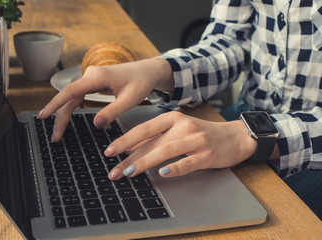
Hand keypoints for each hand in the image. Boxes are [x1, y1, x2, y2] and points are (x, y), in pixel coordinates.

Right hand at [37, 58, 173, 141]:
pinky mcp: (93, 82)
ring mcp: (91, 78)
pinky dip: (70, 107)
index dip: (55, 104)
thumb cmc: (141, 82)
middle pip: (68, 97)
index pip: (70, 91)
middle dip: (59, 116)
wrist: (148, 71)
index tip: (43, 116)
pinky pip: (77, 95)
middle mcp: (91, 75)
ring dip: (63, 113)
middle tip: (55, 137)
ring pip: (71, 97)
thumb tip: (96, 124)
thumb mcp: (130, 99)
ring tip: (58, 132)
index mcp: (97, 77)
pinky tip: (64, 117)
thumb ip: (113, 111)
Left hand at [105, 111, 256, 179]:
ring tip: (129, 173)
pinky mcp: (207, 154)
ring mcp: (196, 140)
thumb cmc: (202, 134)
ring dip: (145, 162)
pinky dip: (174, 168)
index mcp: (173, 118)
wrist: (234, 137)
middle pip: (152, 141)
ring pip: (166, 150)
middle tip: (114, 170)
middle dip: (130, 157)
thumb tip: (130, 149)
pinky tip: (162, 174)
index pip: (144, 129)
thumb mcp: (178, 130)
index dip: (125, 140)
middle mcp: (183, 126)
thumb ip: (156, 137)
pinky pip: (188, 162)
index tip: (109, 151)